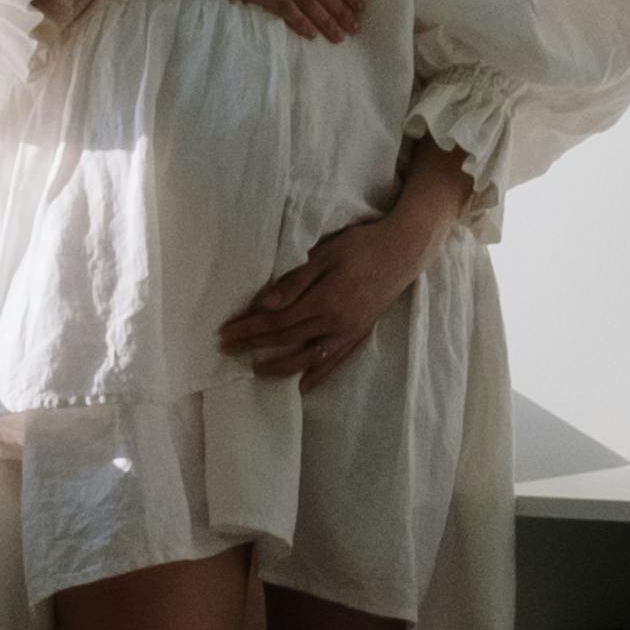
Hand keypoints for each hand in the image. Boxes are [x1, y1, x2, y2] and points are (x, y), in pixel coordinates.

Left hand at [219, 212, 429, 385]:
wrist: (404, 250)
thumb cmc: (362, 245)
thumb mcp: (326, 254)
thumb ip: (295, 281)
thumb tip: (265, 305)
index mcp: (325, 301)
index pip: (277, 321)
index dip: (249, 328)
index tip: (225, 332)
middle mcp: (336, 323)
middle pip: (286, 339)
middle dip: (254, 346)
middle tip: (227, 350)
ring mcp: (349, 332)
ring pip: (308, 358)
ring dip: (280, 367)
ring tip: (257, 372)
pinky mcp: (360, 334)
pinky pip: (335, 361)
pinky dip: (317, 374)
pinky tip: (302, 384)